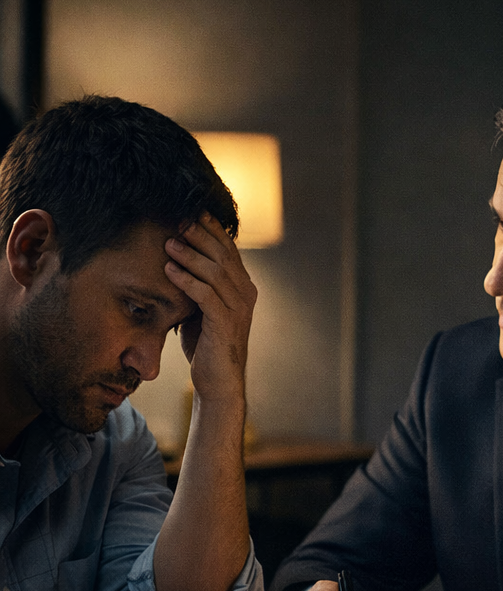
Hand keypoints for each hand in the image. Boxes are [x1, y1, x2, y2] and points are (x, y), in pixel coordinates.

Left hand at [164, 211, 257, 404]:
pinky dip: (186, 280)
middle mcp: (246, 293)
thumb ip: (199, 286)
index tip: (191, 211)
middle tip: (178, 220)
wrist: (218, 379)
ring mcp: (238, 308)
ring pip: (216, 272)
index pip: (229, 250)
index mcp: (243, 286)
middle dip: (200, 235)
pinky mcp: (226, 323)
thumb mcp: (202, 308)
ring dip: (190, 255)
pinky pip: (206, 295)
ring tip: (168, 243)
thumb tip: (175, 261)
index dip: (212, 229)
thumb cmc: (207, 344)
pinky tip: (169, 271)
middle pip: (224, 255)